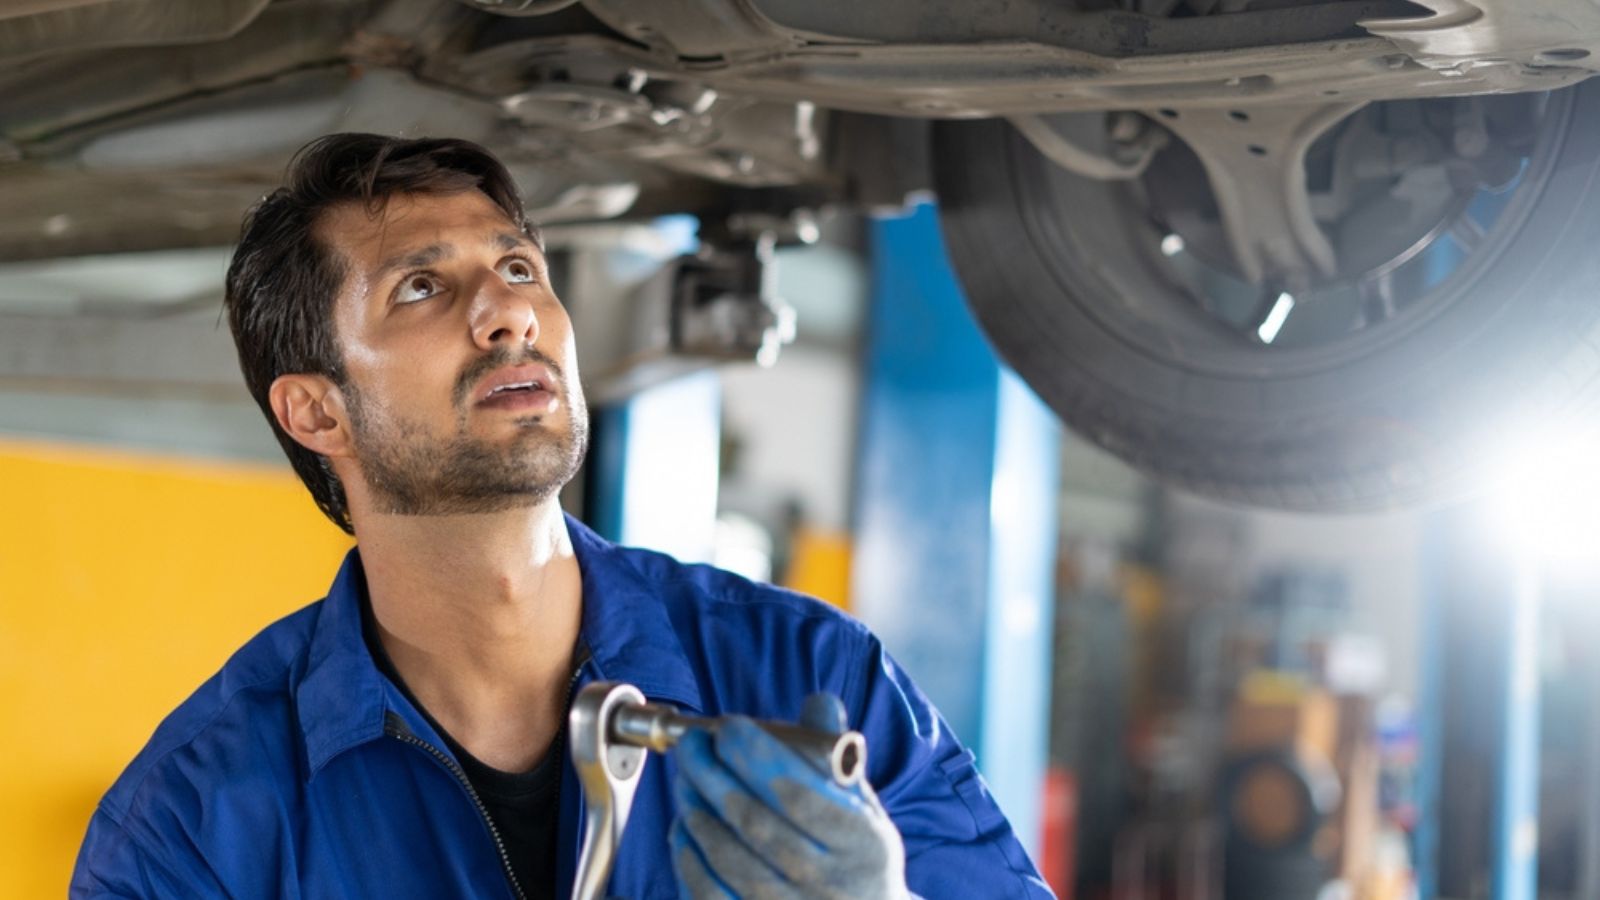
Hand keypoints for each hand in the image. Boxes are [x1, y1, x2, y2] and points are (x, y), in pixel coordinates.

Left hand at [670, 695, 909, 898]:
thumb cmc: (855, 854)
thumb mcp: (863, 805)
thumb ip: (835, 755)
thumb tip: (818, 703)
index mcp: (860, 841)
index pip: (800, 794)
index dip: (757, 756)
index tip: (730, 727)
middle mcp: (827, 881)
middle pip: (754, 822)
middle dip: (713, 775)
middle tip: (693, 745)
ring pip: (727, 856)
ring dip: (696, 808)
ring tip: (686, 778)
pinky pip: (709, 893)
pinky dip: (689, 855)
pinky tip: (685, 826)